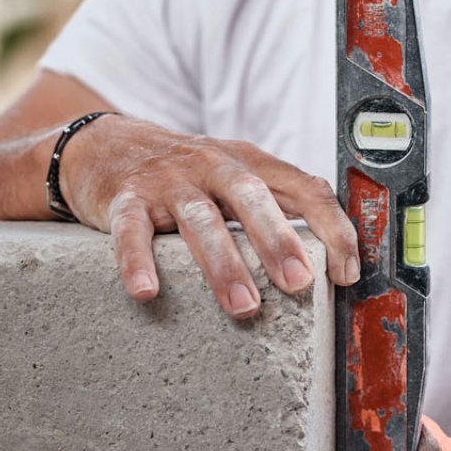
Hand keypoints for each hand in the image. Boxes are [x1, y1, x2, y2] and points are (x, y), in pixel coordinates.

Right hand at [57, 114, 359, 316]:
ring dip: (223, 263)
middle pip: (251, 196)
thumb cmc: (184, 173)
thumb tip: (334, 254)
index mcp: (248, 162)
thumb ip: (277, 203)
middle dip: (278, 240)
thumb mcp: (234, 176)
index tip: (346, 273)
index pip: (303, 187)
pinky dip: (137, 260)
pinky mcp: (124, 198)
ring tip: (243, 305)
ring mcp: (167, 180)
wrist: (104, 145)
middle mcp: (212, 164)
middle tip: (300, 283)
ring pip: (199, 219)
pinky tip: (146, 291)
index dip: (331, 227)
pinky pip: (130, 230)